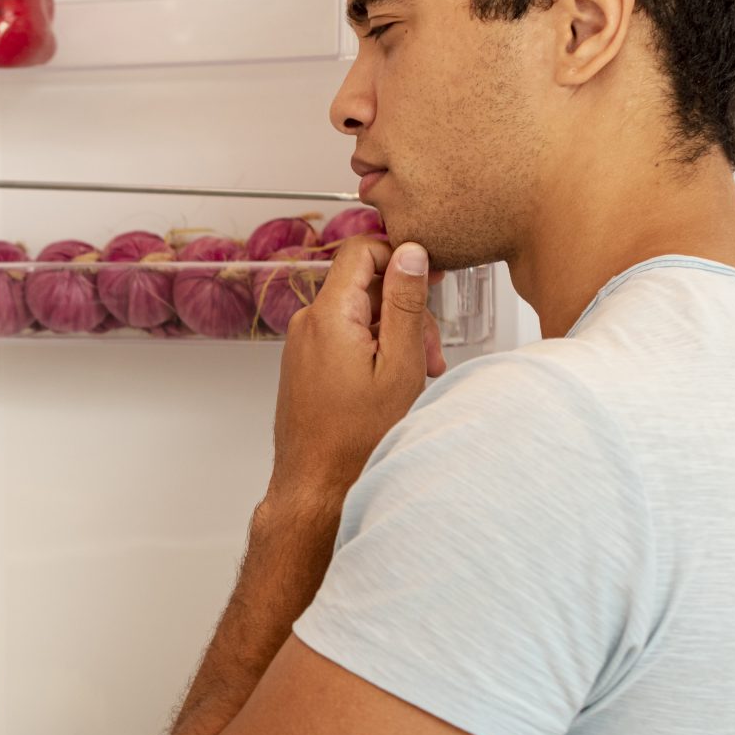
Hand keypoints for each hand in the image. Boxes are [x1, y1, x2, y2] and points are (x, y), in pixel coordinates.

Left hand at [267, 237, 443, 505]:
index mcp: (329, 315)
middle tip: (430, 351)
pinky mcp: (306, 362)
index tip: (429, 278)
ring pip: (359, 313)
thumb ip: (406, 304)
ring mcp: (303, 343)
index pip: (360, 249)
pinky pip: (345, 336)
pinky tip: (394, 381)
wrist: (317, 484)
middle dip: (405, 309)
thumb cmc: (356, 438)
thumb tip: (411, 253)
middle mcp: (308, 322)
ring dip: (395, 334)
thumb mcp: (399, 365)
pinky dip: (374, 349)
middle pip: (365, 285)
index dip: (398, 255)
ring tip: (417, 373)